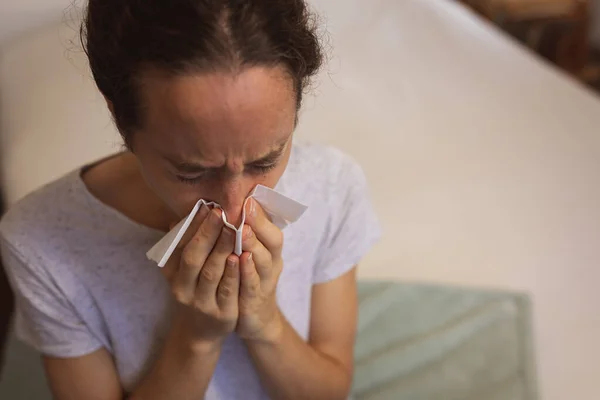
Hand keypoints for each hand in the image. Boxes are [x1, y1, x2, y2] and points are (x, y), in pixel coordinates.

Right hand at [162, 205, 239, 348]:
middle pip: (193, 257)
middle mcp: (183, 288)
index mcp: (172, 273)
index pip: (180, 245)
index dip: (193, 226)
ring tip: (233, 230)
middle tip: (221, 213)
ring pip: (211, 273)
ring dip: (222, 249)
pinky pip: (228, 291)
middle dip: (207, 233)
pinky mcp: (222, 314)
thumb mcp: (185, 270)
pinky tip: (242, 257)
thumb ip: (186, 245)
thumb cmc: (197, 289)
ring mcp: (202, 303)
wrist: (202, 331)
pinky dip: (234, 273)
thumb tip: (183, 215)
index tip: (207, 207)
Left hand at [236, 198, 284, 342]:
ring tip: (243, 231)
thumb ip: (238, 233)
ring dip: (254, 244)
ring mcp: (266, 282)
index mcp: (269, 249)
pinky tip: (239, 260)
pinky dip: (248, 272)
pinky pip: (254, 285)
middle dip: (258, 224)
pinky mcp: (256, 300)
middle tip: (245, 209)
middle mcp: (272, 263)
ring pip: (264, 261)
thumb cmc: (245, 279)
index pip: (271, 226)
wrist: (254, 319)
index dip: (260, 213)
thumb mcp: (246, 254)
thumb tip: (218, 205)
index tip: (247, 198)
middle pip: (272, 241)